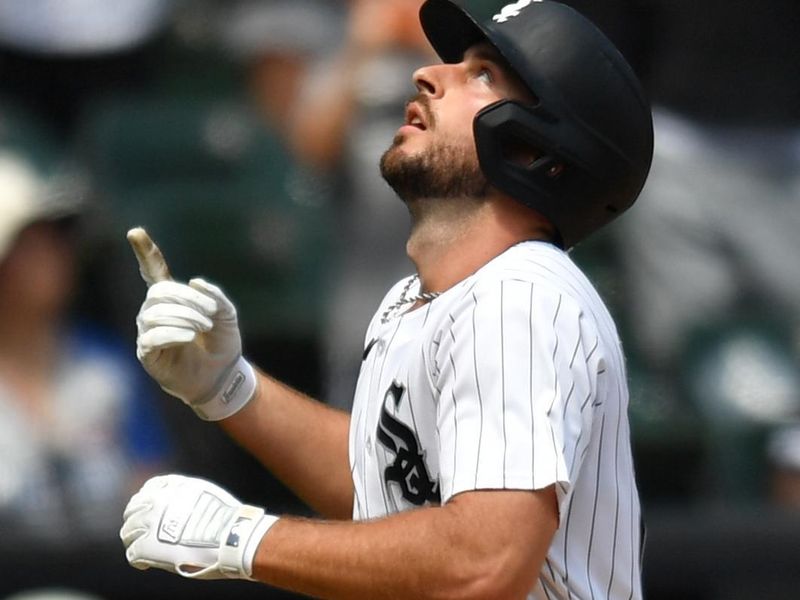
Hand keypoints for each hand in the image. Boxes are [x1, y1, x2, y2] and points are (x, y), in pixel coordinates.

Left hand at [120, 474, 277, 579]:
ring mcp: (150, 523)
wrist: (231, 536)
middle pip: (133, 509)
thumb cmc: (227, 518)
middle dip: (136, 520)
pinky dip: (137, 559)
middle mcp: (157, 500)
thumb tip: (184, 507)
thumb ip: (188, 496)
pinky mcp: (148, 546)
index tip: (149, 510)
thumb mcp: (206, 493)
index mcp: (172, 486)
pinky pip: (133, 553)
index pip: (149, 488)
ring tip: (141, 547)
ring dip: (134, 539)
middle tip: (141, 531)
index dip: (147, 501)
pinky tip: (144, 563)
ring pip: (128, 531)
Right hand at [128, 227, 256, 420]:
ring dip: (183, 316)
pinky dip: (173, 332)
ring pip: (154, 313)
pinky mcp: (147, 353)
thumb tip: (194, 282)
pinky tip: (189, 337)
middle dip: (187, 299)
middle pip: (160, 292)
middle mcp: (155, 312)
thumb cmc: (222, 344)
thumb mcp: (227, 315)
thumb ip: (215, 296)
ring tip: (203, 328)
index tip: (135, 232)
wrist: (223, 376)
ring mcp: (148, 332)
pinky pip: (152, 336)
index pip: (154, 271)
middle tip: (210, 314)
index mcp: (174, 299)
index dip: (145, 252)